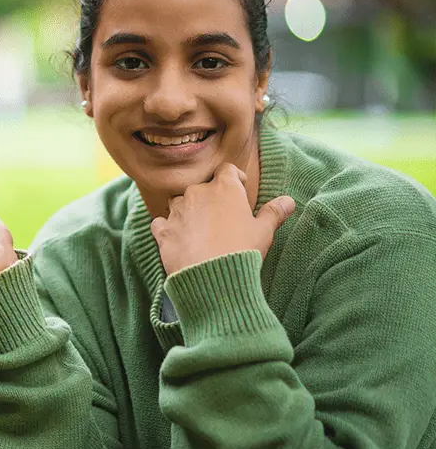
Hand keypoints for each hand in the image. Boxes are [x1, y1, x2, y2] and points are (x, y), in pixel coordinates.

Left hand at [151, 163, 294, 275]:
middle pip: (202, 187)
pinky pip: (161, 222)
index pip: (227, 170)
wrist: (213, 278)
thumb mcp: (264, 231)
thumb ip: (274, 212)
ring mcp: (177, 210)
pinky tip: (177, 239)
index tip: (239, 190)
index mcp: (224, 188)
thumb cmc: (242, 251)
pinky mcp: (163, 230)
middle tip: (220, 218)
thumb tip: (289, 201)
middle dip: (210, 199)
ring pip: (179, 202)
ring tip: (198, 229)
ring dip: (187, 211)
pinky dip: (167, 228)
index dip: (234, 178)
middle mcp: (197, 192)